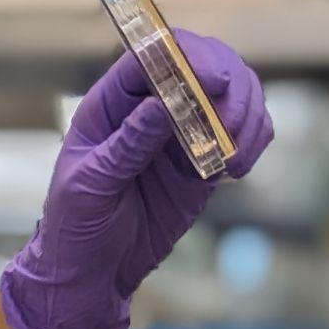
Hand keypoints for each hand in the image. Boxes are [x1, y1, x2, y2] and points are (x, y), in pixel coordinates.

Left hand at [0, 31, 272, 328]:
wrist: (91, 273)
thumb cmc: (74, 227)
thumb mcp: (90, 187)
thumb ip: (126, 146)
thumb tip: (160, 104)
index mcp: (110, 104)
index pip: (152, 56)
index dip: (186, 58)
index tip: (211, 82)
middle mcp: (149, 107)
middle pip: (204, 64)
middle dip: (228, 85)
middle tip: (230, 124)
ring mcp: (181, 130)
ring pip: (233, 93)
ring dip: (247, 113)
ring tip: (234, 157)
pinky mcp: (205, 157)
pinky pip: (243, 132)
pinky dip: (254, 139)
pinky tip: (239, 169)